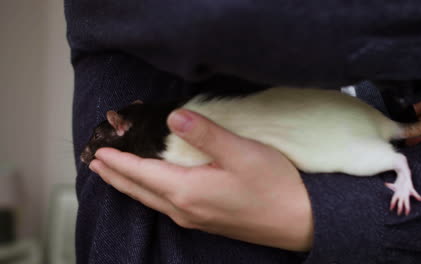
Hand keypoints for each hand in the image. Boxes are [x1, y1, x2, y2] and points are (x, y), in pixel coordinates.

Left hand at [89, 109, 313, 250]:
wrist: (299, 220)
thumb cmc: (272, 185)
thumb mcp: (240, 152)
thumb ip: (204, 134)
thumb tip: (172, 118)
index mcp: (187, 190)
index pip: (141, 173)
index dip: (119, 161)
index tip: (99, 151)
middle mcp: (185, 209)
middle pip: (140, 191)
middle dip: (116, 176)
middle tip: (96, 164)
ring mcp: (195, 218)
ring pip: (151, 200)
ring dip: (130, 186)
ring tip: (116, 176)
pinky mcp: (206, 220)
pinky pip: (165, 206)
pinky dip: (149, 193)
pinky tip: (153, 190)